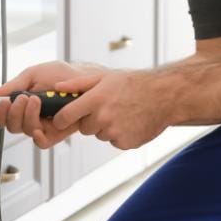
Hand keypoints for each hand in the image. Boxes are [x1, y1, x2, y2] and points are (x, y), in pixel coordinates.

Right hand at [0, 61, 108, 148]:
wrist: (87, 79)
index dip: (0, 112)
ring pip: (26, 131)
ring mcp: (44, 125)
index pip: (4, 114)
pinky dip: (38, 137)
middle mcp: (32, 115)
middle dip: (13, 113)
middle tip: (22, 99)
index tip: (2, 102)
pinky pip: (43, 142)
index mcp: (24, 102)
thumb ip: (15, 85)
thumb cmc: (64, 75)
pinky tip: (39, 127)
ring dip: (27, 117)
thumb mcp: (35, 74)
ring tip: (35, 100)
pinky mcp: (57, 133)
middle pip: (12, 125)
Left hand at [50, 70, 169, 149]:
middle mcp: (103, 117)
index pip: (65, 117)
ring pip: (100, 134)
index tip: (62, 119)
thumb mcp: (105, 77)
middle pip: (84, 128)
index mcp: (95, 99)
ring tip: (122, 112)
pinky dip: (120, 134)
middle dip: (91, 120)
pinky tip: (130, 121)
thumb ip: (78, 84)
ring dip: (106, 127)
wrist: (163, 96)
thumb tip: (57, 88)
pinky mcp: (125, 143)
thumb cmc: (134, 84)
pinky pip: (114, 142)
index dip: (61, 119)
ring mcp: (115, 132)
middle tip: (107, 107)